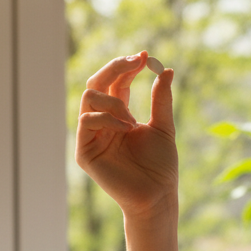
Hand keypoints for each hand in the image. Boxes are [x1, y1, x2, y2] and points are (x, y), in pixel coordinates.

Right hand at [75, 51, 177, 218]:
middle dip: (115, 67)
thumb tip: (166, 70)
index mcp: (118, 115)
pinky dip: (107, 118)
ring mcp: (91, 136)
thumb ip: (161, 100)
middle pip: (96, 83)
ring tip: (133, 119)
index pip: (116, 82)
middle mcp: (101, 123)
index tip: (145, 56)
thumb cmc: (160, 166)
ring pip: (88, 97)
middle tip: (136, 61)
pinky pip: (86, 121)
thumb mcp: (163, 127)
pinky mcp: (84, 151)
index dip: (127, 66)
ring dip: (114, 101)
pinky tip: (126, 128)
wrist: (157, 195)